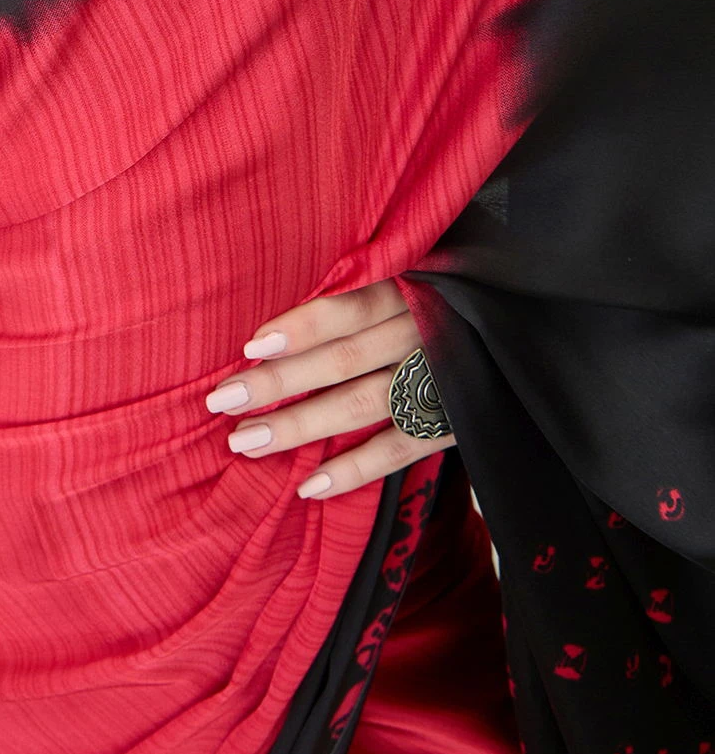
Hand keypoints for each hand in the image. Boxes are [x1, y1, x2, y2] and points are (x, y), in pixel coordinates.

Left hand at [204, 278, 453, 499]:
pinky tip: (309, 486)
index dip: (302, 327)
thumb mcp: (425, 267)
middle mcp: (429, 332)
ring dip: (302, 427)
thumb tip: (291, 310)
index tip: (251, 346)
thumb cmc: (456, 290)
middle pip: (344, 360)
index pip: (351, 308)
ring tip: (246, 441)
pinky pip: (401, 451)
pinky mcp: (458, 422)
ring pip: (364, 406)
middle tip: (222, 401)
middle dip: (281, 383)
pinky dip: (356, 469)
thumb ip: (371, 285)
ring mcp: (445, 381)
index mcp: (419, 285)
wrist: (532, 333)